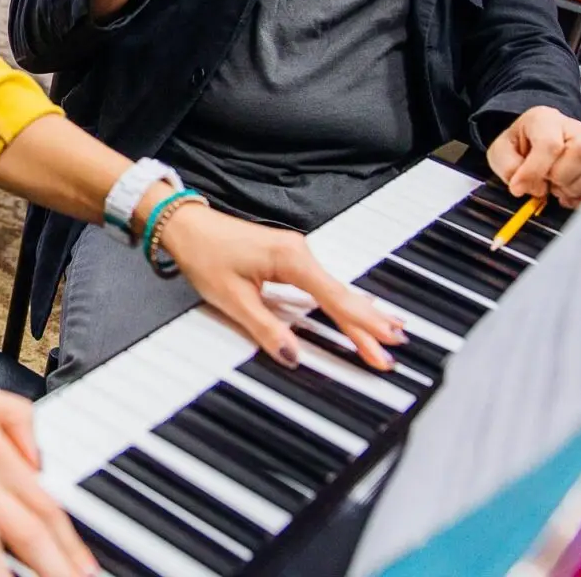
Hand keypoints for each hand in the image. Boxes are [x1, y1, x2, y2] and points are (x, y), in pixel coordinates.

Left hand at [159, 201, 405, 371]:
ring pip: (335, 291)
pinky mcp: (289, 258)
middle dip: (368, 324)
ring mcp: (296, 254)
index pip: (334, 300)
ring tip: (388, 330)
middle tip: (394, 348)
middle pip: (341, 296)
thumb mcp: (232, 298)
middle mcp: (300, 253)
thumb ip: (266, 329)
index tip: (384, 342)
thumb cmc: (205, 253)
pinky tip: (356, 310)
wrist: (186, 225)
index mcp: (291, 259)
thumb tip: (291, 355)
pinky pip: (323, 285)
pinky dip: (342, 302)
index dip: (360, 326)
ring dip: (359, 314)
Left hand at [485, 106, 580, 207]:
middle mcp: (574, 128)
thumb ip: (509, 167)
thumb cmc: (518, 147)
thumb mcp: (500, 152)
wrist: (533, 142)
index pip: (550, 144)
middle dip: (559, 176)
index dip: (534, 171)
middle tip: (544, 182)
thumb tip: (528, 187)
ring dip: (573, 187)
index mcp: (545, 119)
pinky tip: (569, 196)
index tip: (518, 188)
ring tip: (556, 188)